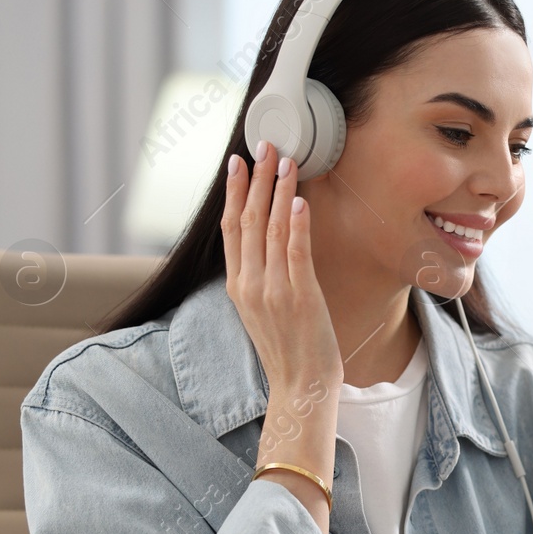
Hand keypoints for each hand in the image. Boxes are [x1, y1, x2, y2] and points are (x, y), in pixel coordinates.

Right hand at [222, 140, 342, 393]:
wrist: (300, 387)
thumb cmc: (289, 351)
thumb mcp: (263, 311)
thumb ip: (259, 279)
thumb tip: (267, 246)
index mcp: (237, 286)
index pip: (231, 228)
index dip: (234, 192)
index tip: (238, 162)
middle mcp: (250, 284)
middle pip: (248, 219)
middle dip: (257, 179)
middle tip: (265, 145)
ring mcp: (273, 290)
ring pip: (272, 229)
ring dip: (279, 190)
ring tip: (287, 160)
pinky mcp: (300, 297)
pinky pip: (296, 252)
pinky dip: (297, 223)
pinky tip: (300, 199)